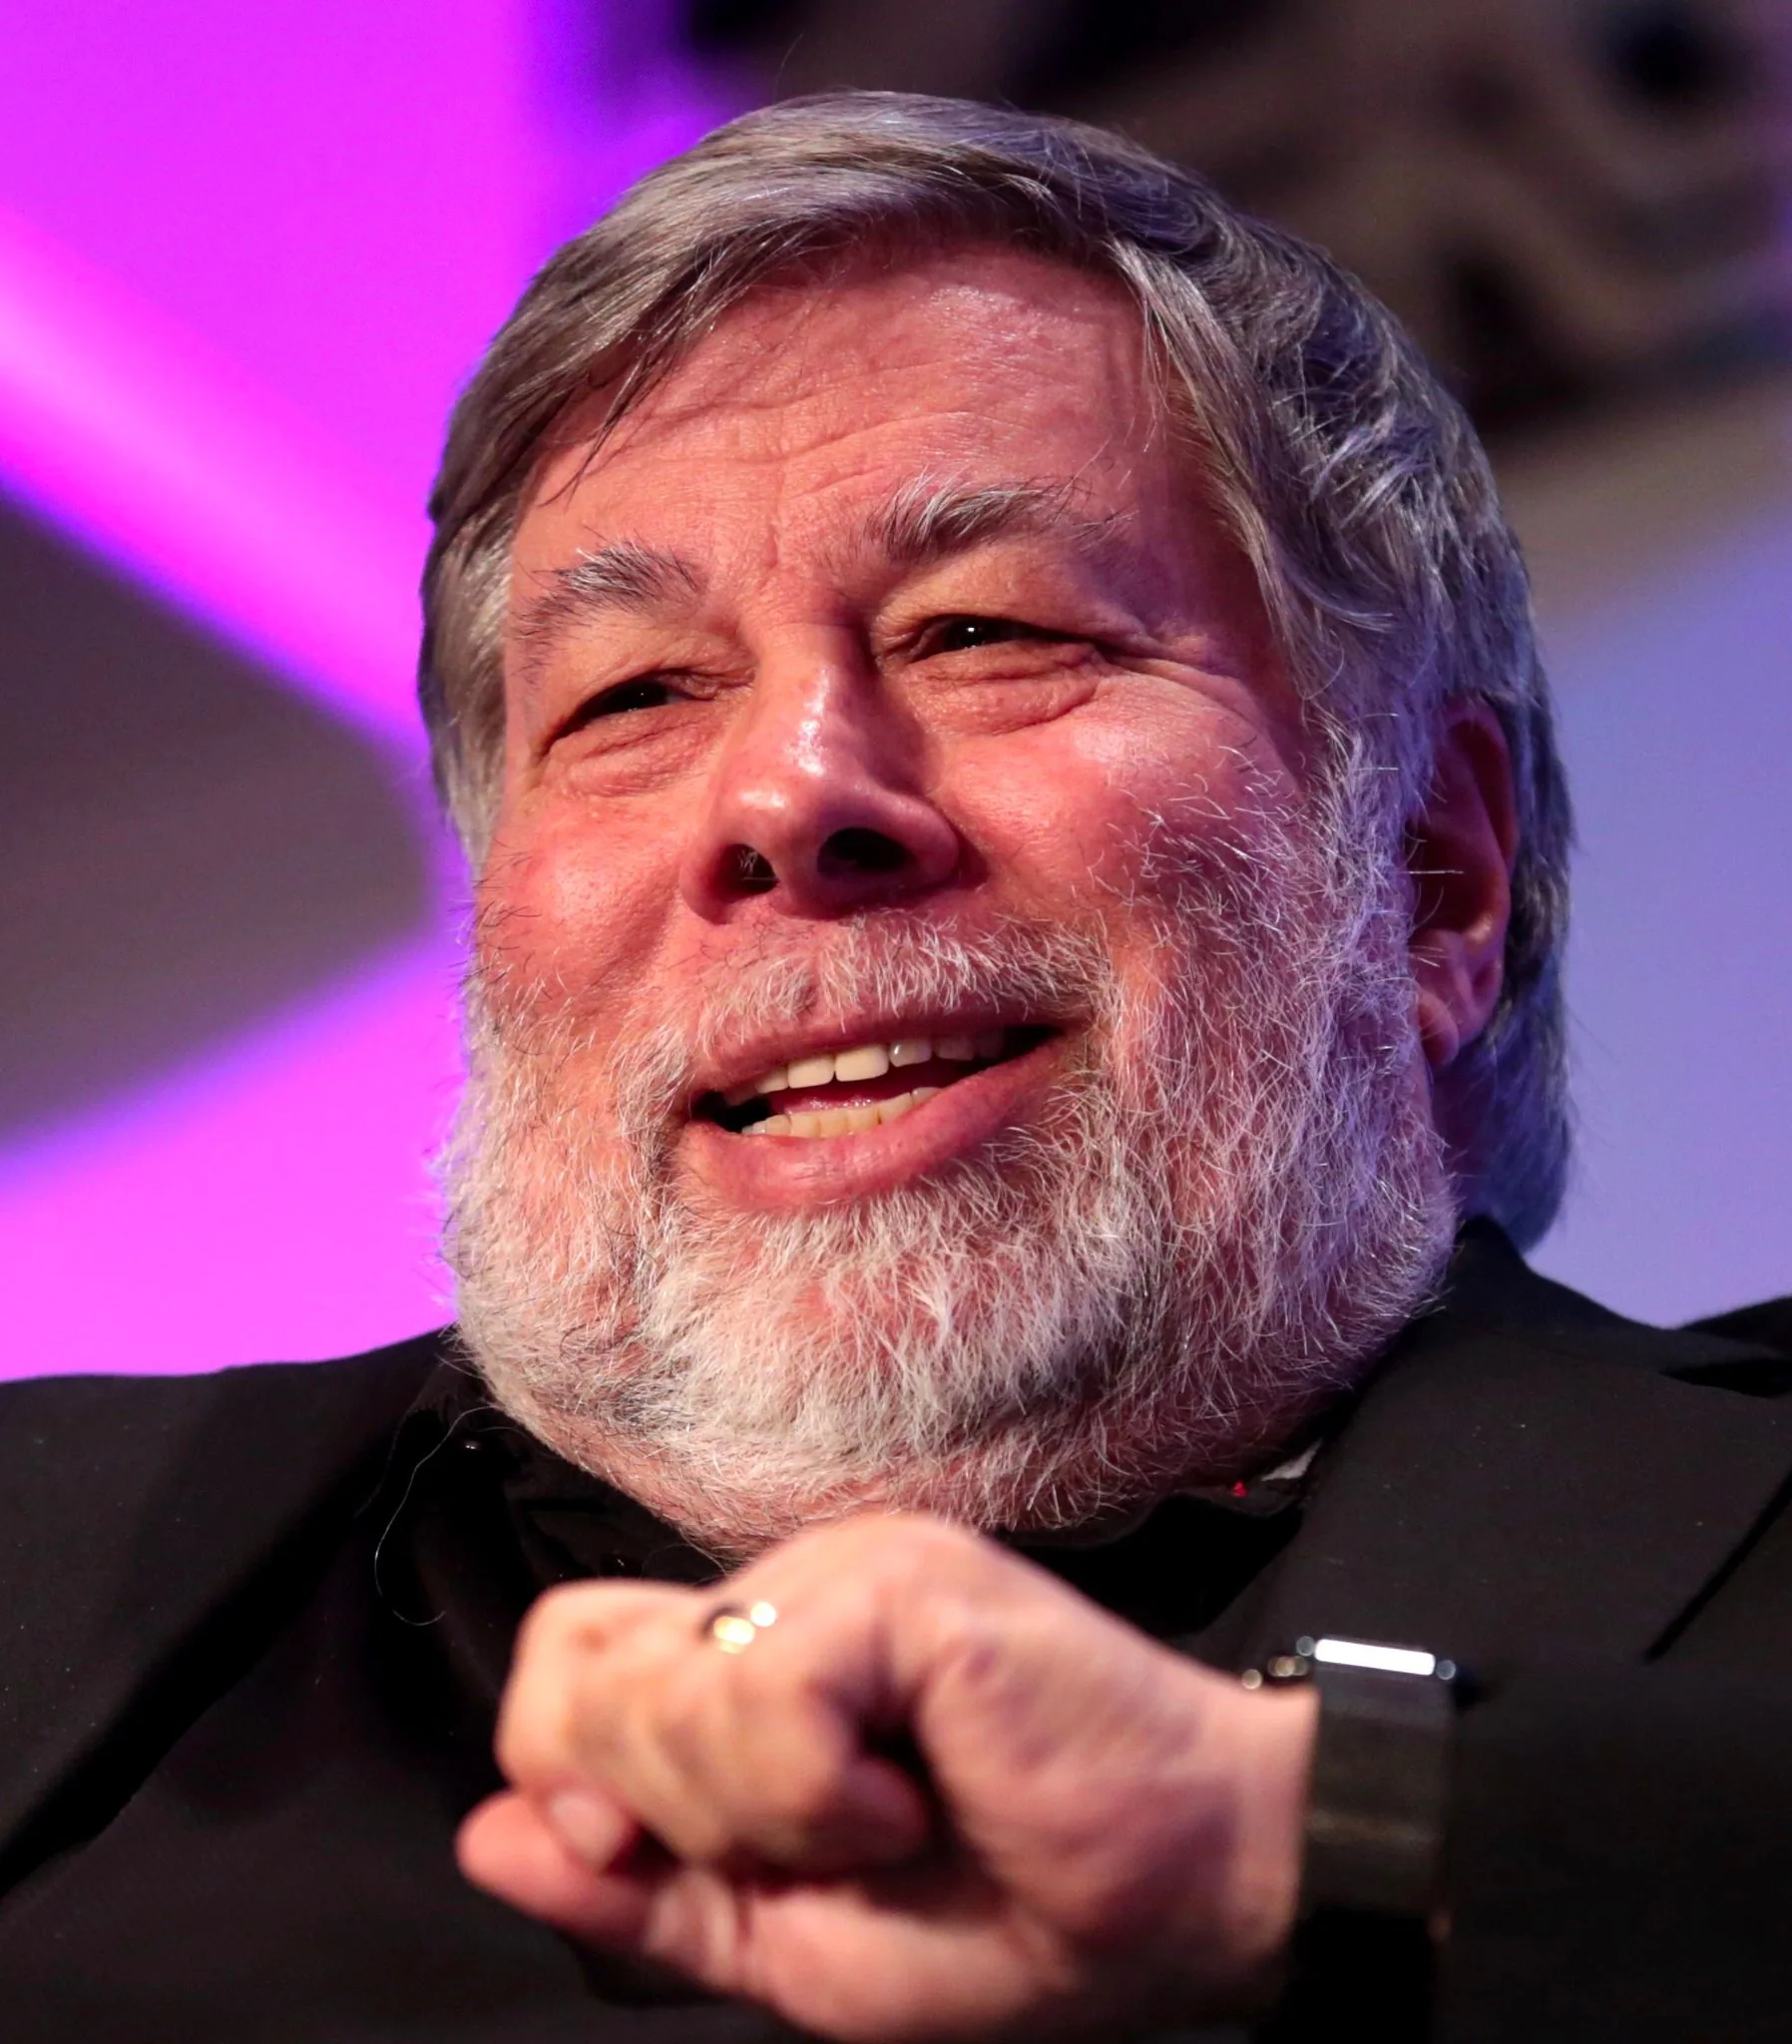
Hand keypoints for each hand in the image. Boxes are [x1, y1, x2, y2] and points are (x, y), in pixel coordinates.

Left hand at [457, 1513, 1315, 2041]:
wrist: (1186, 1894)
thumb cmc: (1009, 1917)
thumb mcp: (790, 1941)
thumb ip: (639, 1890)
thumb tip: (483, 1832)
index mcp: (757, 1655)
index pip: (567, 1652)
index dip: (567, 1765)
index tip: (654, 1858)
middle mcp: (787, 1586)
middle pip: (580, 1664)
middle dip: (663, 1808)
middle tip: (801, 1843)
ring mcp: (844, 1567)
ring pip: (665, 1690)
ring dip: (760, 1815)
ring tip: (882, 1820)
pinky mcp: (903, 1579)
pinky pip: (767, 1693)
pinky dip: (819, 1795)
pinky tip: (914, 1794)